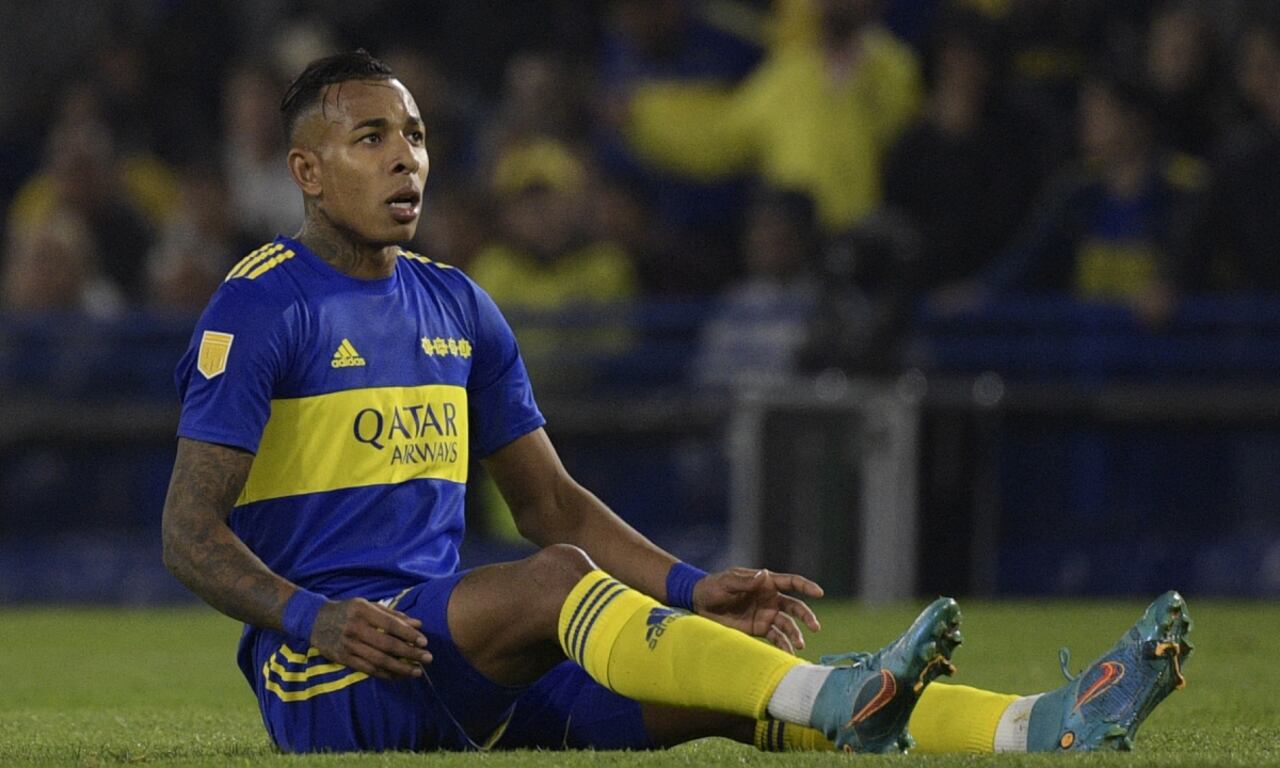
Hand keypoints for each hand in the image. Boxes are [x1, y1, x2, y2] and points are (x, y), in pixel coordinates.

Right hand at [309, 598, 431, 678]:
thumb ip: (393, 615)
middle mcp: (355, 628)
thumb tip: (418, 625)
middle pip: (387, 645)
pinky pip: (368, 669)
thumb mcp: (368, 605)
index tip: (424, 642)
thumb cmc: (348, 611)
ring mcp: (348, 645)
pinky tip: (398, 676)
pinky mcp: (343, 658)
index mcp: (362, 611)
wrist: (314, 620)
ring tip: (417, 671)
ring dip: (400, 668)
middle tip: (427, 658)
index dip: (408, 634)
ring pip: (378, 660)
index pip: (390, 625)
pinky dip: (385, 674)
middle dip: (410, 653)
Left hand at [692, 568, 823, 653]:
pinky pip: (775, 638)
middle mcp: (770, 599)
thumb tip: (764, 576)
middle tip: (815, 627)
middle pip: (794, 606)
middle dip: (806, 616)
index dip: (806, 586)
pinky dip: (784, 646)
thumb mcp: (727, 582)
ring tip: (800, 645)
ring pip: (787, 625)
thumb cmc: (713, 587)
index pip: (791, 582)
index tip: (820, 592)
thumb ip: (745, 581)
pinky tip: (789, 654)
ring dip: (795, 634)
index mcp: (765, 583)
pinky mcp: (759, 629)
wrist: (699, 603)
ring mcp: (766, 615)